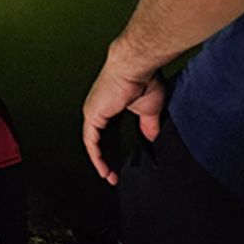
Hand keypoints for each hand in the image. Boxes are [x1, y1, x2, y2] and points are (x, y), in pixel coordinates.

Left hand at [82, 40, 166, 184]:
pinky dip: (96, 156)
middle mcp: (99, 110)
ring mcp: (93, 113)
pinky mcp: (92, 115)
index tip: (122, 163)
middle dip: (108, 159)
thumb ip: (149, 126)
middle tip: (114, 176)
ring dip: (101, 161)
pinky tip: (103, 169)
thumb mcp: (149, 110)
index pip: (111, 134)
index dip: (116, 149)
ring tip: (110, 177)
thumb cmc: (144, 80)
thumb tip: (152, 140)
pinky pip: (91, 142)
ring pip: (94, 143)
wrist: (136, 66)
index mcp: (111, 108)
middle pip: (102, 141)